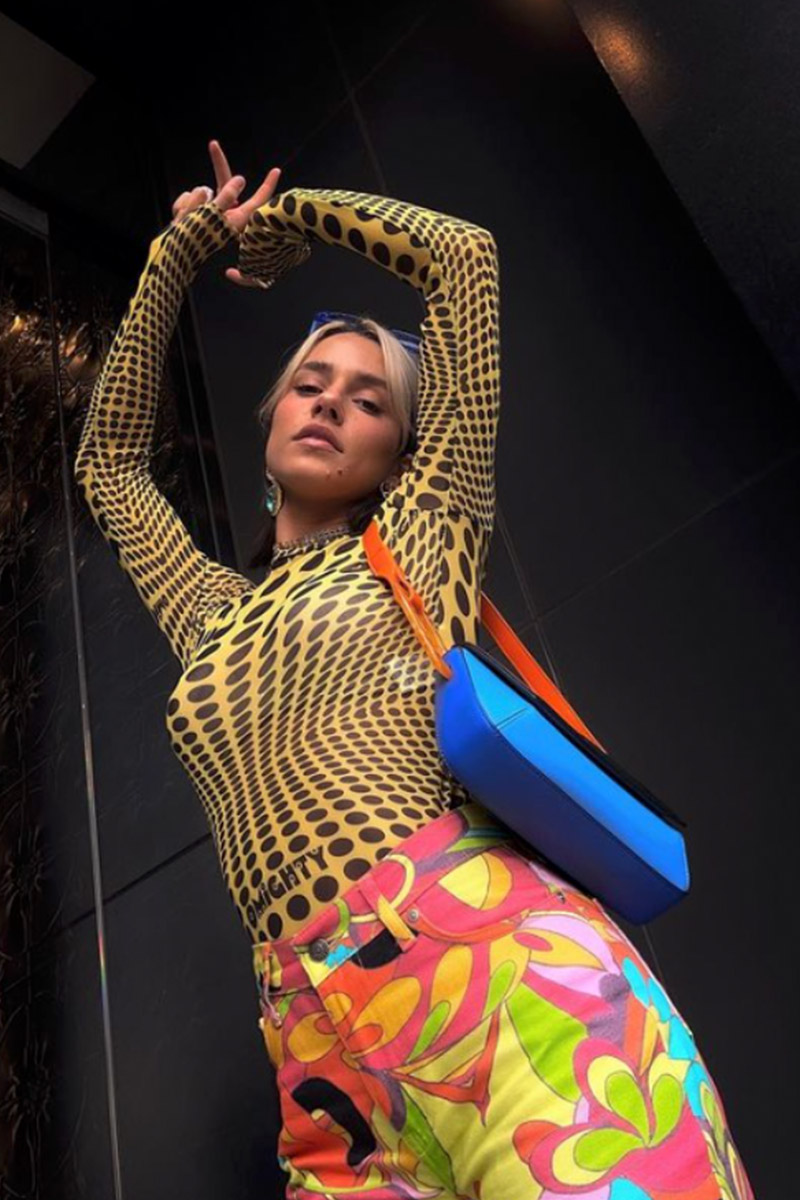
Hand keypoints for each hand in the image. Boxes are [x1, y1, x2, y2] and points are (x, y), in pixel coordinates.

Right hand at [170, 139, 281, 287]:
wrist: (171, 256)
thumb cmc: (194, 238)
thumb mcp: (214, 215)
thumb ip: (227, 195)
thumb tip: (240, 180)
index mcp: (237, 217)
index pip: (258, 199)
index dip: (267, 185)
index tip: (276, 170)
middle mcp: (225, 214)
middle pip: (224, 182)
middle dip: (217, 164)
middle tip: (213, 144)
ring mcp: (210, 214)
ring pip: (201, 191)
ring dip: (190, 201)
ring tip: (186, 217)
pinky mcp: (195, 215)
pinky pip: (189, 199)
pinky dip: (181, 206)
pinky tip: (178, 219)